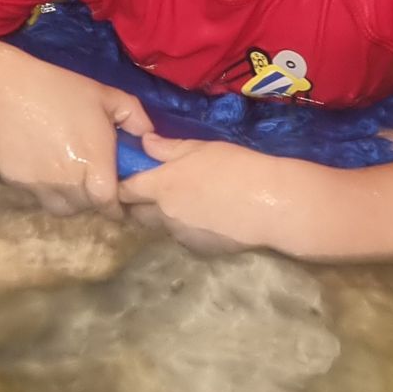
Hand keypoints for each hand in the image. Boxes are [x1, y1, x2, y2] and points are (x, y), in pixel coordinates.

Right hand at [0, 64, 152, 213]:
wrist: (7, 91)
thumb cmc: (62, 91)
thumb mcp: (107, 96)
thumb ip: (136, 118)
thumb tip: (148, 139)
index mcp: (96, 168)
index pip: (111, 206)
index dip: (116, 205)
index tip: (116, 196)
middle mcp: (70, 185)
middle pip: (88, 208)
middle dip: (94, 198)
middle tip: (93, 178)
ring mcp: (42, 188)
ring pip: (63, 208)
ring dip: (71, 199)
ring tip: (70, 177)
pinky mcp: (19, 185)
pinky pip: (38, 196)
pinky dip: (46, 189)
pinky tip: (45, 166)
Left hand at [117, 133, 305, 252]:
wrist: (270, 204)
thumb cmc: (236, 167)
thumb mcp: (201, 148)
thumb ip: (168, 148)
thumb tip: (144, 142)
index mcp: (161, 186)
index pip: (125, 190)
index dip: (123, 185)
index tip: (127, 179)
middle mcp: (164, 213)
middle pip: (136, 214)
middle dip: (138, 205)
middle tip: (154, 192)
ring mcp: (180, 235)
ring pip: (161, 226)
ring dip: (165, 217)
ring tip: (189, 203)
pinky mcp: (198, 249)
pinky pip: (183, 237)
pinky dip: (187, 228)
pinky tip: (208, 218)